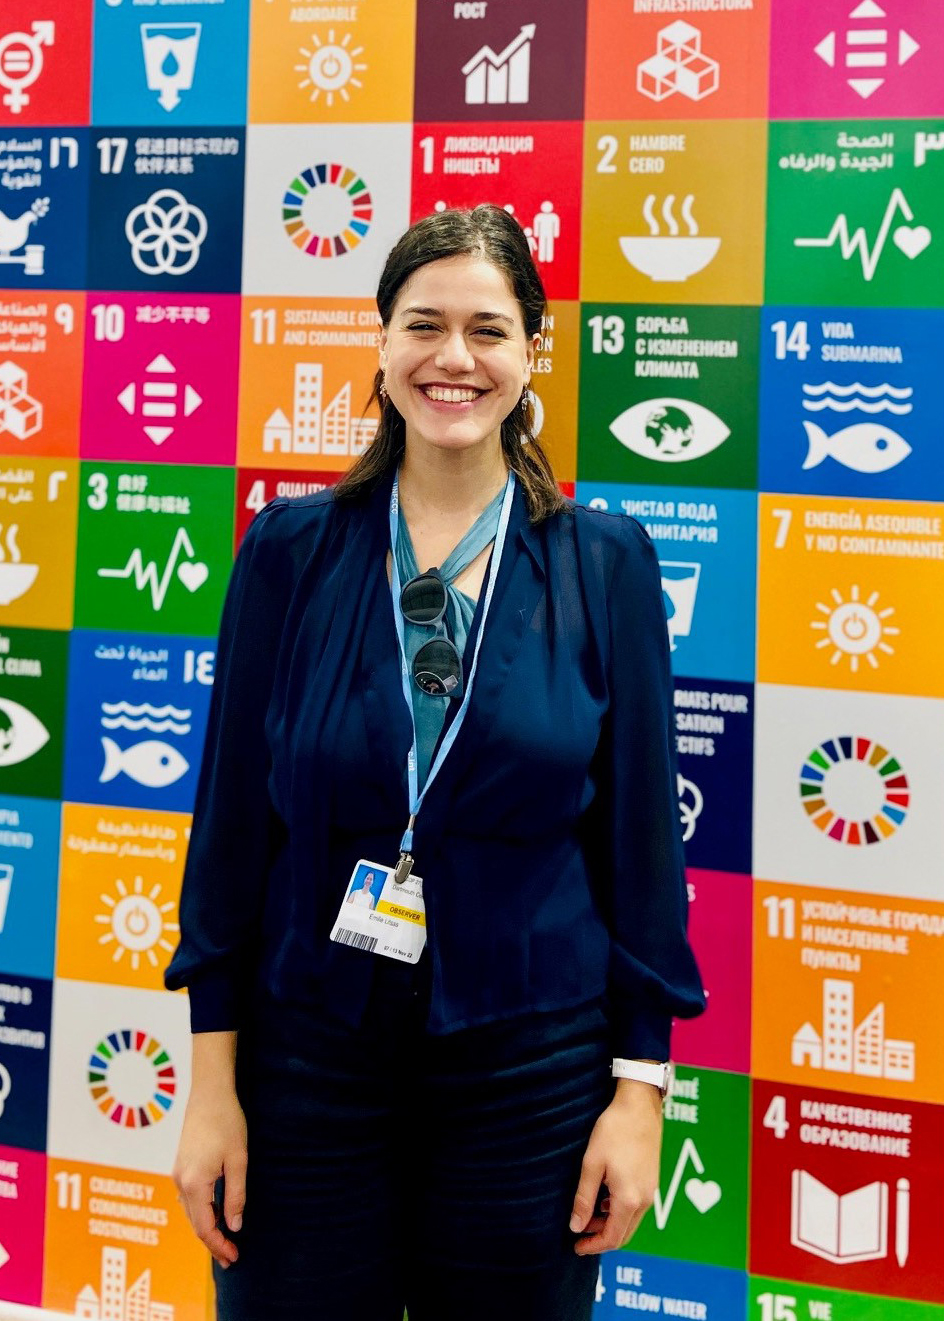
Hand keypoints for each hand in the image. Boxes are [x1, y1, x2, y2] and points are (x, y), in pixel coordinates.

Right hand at [173, 1087, 247, 1269]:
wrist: (208, 1092)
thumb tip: (234, 1226)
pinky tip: (216, 1212)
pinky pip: (188, 1198)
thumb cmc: (227, 1122)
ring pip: (190, 1211)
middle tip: (232, 1256)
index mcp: (194, 1183)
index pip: (204, 1227)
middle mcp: (180, 1181)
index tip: (234, 1257)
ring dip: (207, 1227)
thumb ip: (236, 1195)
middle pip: (194, 1223)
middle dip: (212, 1242)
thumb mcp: (238, 1160)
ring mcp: (177, 1173)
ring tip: (226, 1239)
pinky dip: (201, 1211)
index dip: (218, 1246)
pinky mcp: (180, 1165)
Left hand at [569, 1080, 662, 1254]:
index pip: (613, 1238)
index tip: (576, 1247)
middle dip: (601, 1237)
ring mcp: (651, 1190)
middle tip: (579, 1233)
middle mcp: (644, 1200)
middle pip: (624, 1233)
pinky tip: (605, 1198)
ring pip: (631, 1221)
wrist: (640, 1106)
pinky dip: (620, 1211)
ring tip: (587, 1214)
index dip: (593, 1246)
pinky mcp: (652, 1180)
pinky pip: (637, 1207)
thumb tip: (576, 1226)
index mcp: (629, 1199)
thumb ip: (584, 1198)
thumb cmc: (613, 1131)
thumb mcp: (592, 1164)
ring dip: (610, 1224)